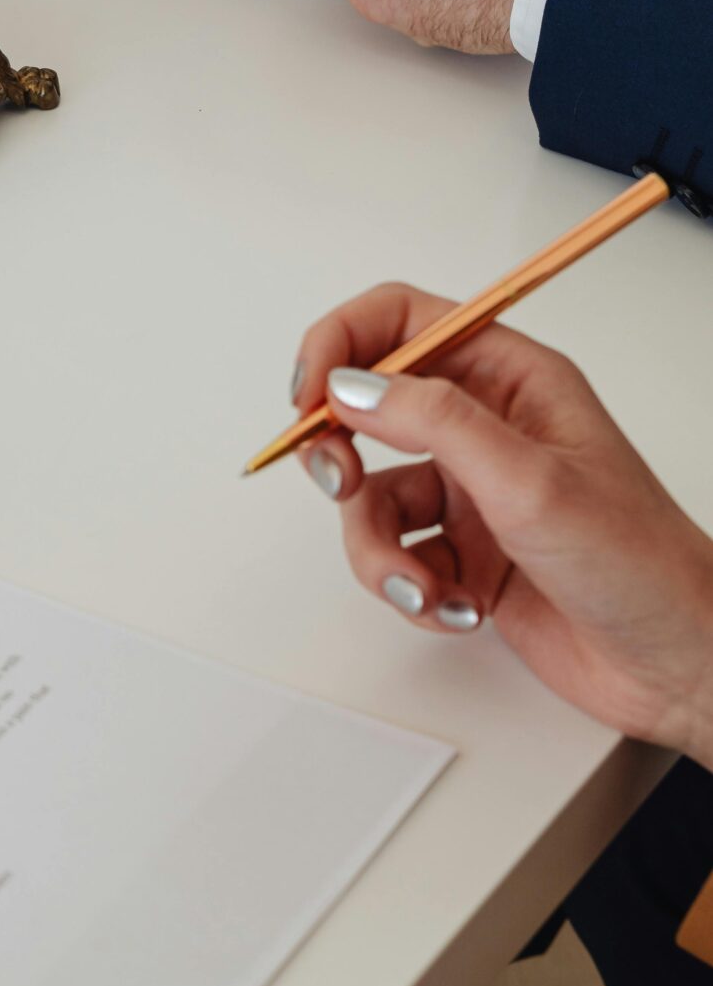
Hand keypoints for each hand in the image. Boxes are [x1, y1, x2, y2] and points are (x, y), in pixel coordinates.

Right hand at [290, 284, 712, 765]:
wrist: (677, 664)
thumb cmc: (641, 563)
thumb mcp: (531, 480)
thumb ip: (435, 423)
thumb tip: (351, 386)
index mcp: (512, 379)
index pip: (403, 322)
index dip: (341, 346)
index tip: (309, 396)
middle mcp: (487, 427)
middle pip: (367, 407)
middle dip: (339, 453)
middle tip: (340, 482)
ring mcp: (472, 491)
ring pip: (371, 497)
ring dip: (379, 549)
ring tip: (425, 586)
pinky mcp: (463, 553)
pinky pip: (395, 555)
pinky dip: (411, 589)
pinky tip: (459, 608)